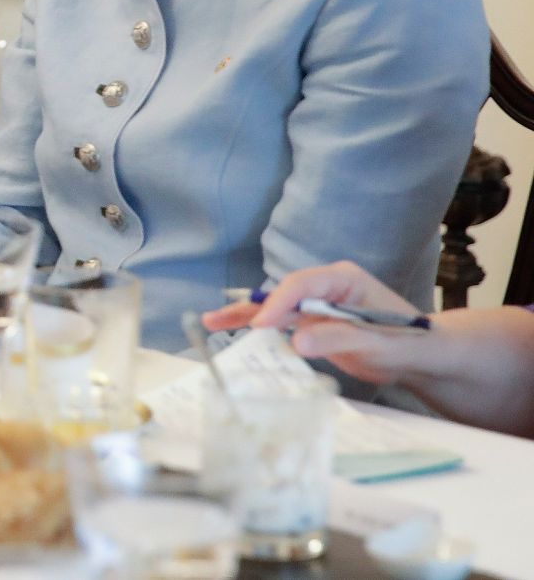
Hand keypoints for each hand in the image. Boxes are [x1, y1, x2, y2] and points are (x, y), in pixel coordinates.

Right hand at [202, 260, 425, 384]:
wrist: (424, 356)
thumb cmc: (409, 344)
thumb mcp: (377, 344)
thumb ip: (339, 339)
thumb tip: (296, 342)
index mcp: (343, 279)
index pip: (301, 284)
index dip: (278, 303)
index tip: (262, 326)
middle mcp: (325, 287)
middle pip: (281, 293)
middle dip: (251, 307)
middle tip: (217, 320)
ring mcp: (318, 305)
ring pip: (275, 307)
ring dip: (245, 315)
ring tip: (210, 322)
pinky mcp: (314, 323)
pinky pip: (283, 323)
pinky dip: (260, 329)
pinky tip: (235, 333)